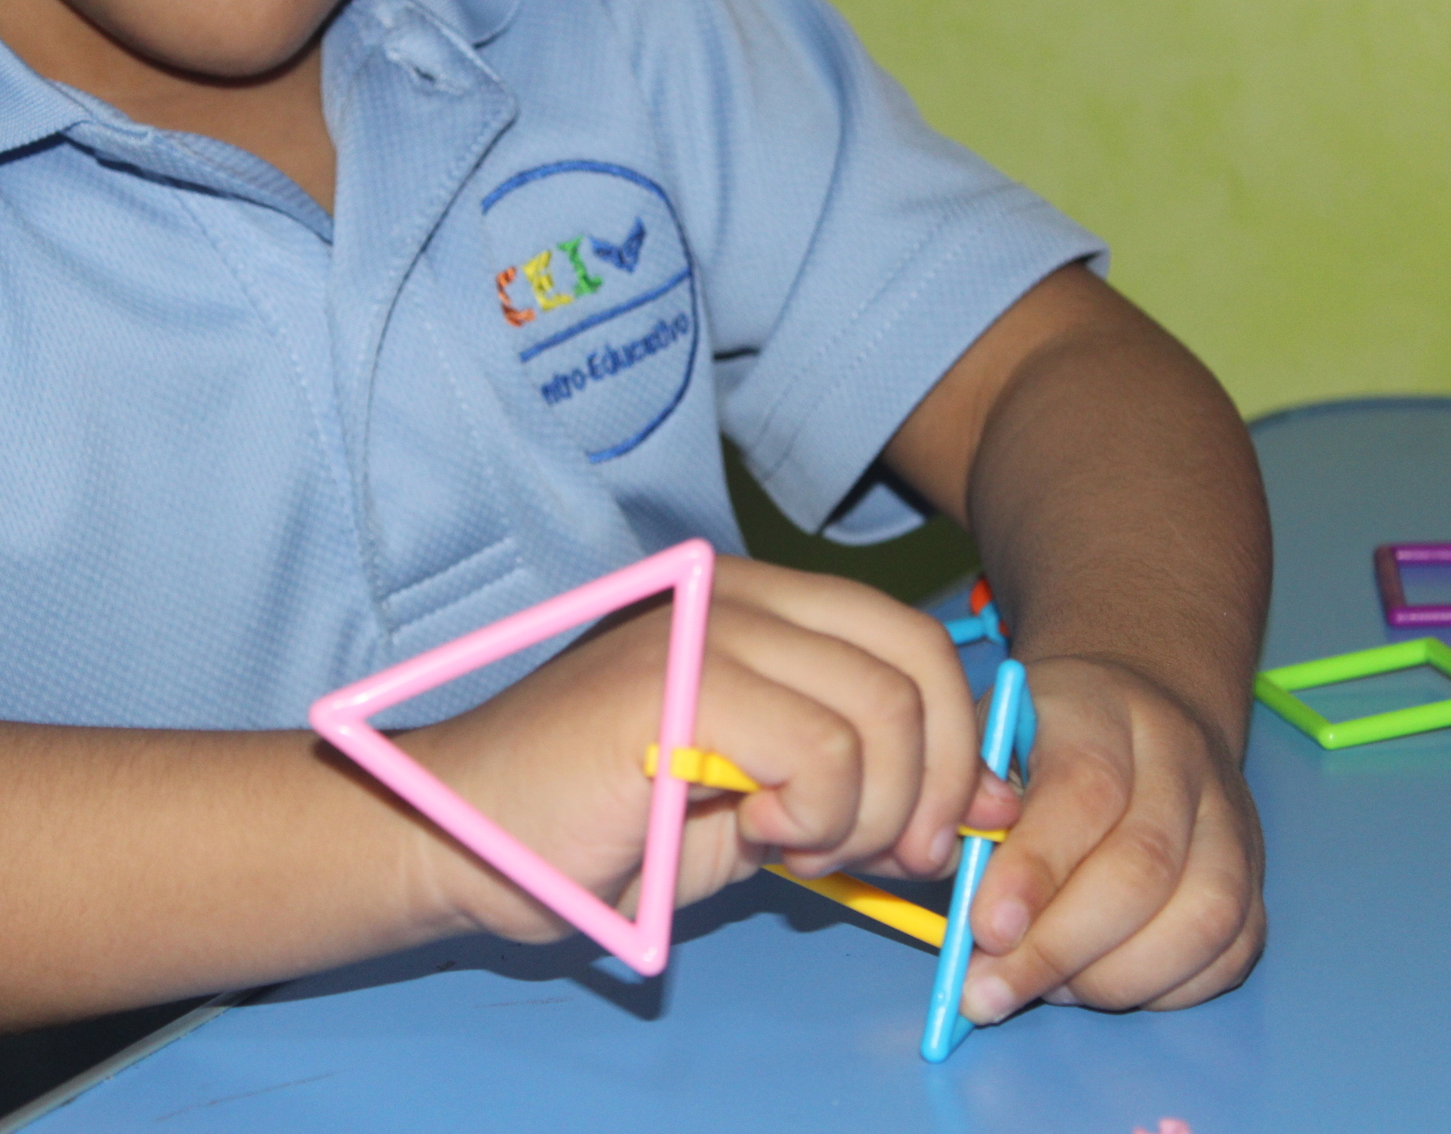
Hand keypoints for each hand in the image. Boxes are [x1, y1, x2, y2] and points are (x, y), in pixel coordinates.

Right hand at [400, 556, 1017, 943]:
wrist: (460, 839)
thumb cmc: (601, 830)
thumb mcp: (763, 804)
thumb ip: (868, 785)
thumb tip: (990, 800)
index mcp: (757, 602)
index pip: (913, 643)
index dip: (952, 746)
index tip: (928, 833)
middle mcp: (734, 592)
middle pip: (917, 666)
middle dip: (931, 786)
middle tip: (884, 857)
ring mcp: (702, 625)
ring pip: (881, 714)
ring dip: (867, 815)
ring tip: (795, 844)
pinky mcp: (675, 679)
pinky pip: (823, 752)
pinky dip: (818, 819)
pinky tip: (756, 832)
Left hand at [960, 655, 1265, 1022]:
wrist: (1135, 706)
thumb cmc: (1039, 734)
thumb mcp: (987, 731)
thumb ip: (966, 793)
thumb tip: (943, 865)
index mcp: (1105, 709)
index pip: (1085, 792)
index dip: (1035, 870)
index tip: (983, 930)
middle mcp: (1185, 761)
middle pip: (1143, 868)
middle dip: (1059, 947)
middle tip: (989, 989)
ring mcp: (1233, 822)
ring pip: (1200, 918)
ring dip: (1111, 976)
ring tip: (1043, 988)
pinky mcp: (1255, 879)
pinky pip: (1228, 953)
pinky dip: (1162, 988)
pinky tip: (1099, 984)